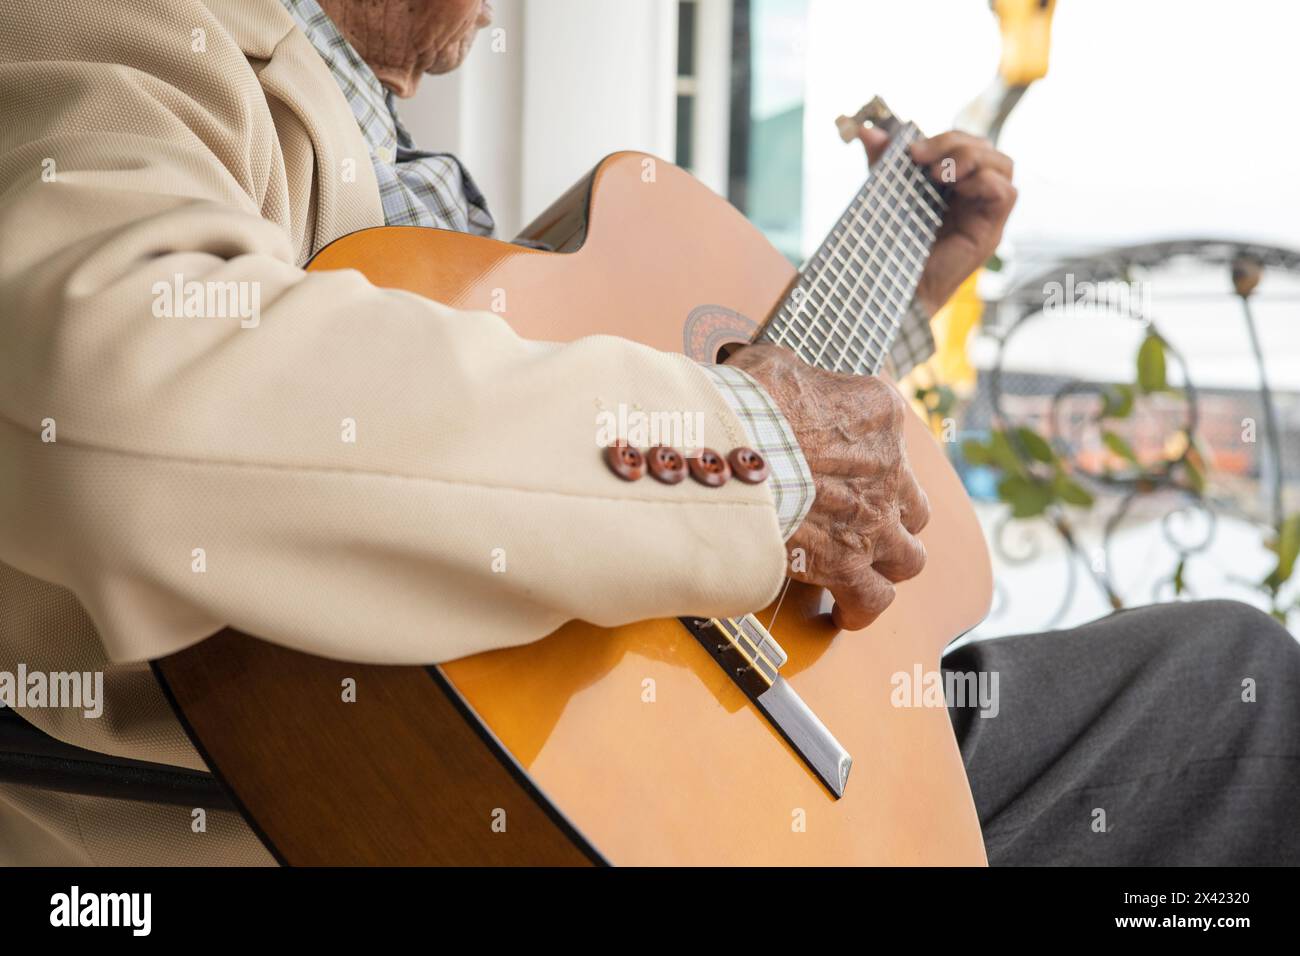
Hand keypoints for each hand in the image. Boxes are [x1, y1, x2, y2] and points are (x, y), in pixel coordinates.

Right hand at [725, 344, 928, 629]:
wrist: (736, 451)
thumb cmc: (749, 402)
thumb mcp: (776, 363)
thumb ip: (792, 376)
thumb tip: (771, 377)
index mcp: (879, 412)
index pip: (888, 433)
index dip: (863, 451)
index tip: (836, 457)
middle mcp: (890, 469)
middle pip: (912, 504)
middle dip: (890, 514)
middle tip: (859, 520)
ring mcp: (875, 522)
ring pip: (908, 556)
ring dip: (888, 562)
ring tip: (862, 567)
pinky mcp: (848, 565)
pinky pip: (872, 599)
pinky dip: (861, 607)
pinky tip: (847, 612)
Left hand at [858, 127, 1016, 314]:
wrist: (891, 288)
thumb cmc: (890, 248)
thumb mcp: (886, 194)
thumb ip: (882, 163)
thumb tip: (865, 130)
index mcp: (953, 185)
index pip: (966, 144)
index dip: (944, 138)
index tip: (910, 148)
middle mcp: (973, 197)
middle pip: (986, 148)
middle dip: (954, 143)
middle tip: (920, 156)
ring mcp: (984, 215)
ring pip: (1003, 164)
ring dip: (972, 157)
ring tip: (939, 173)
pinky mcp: (990, 232)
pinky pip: (1006, 193)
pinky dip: (984, 181)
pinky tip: (955, 189)